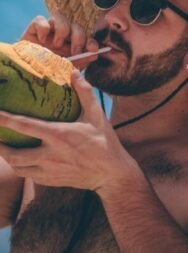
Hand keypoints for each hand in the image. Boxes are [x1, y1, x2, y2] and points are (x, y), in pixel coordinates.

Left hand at [0, 70, 137, 192]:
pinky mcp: (51, 180)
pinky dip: (21, 167)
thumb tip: (73, 72)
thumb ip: (84, 93)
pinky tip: (22, 161)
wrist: (111, 174)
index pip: (24, 125)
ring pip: (17, 167)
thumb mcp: (97, 115)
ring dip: (7, 158)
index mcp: (59, 135)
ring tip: (3, 148)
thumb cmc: (104, 142)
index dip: (4, 119)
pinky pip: (28, 175)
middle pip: (12, 153)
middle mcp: (50, 155)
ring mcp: (49, 171)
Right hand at [20, 13, 99, 70]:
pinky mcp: (34, 28)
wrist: (27, 73)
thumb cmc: (49, 72)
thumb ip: (80, 63)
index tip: (94, 50)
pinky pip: (41, 20)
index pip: (87, 38)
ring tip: (57, 44)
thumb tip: (94, 55)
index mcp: (72, 45)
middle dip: (79, 38)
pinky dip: (43, 28)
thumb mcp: (66, 70)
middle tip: (75, 51)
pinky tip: (42, 40)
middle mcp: (63, 36)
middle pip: (77, 26)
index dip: (91, 42)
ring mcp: (49, 31)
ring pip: (60, 18)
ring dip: (63, 30)